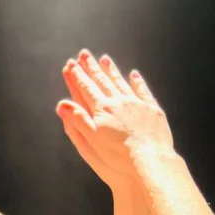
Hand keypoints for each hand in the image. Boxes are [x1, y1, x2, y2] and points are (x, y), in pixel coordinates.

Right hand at [57, 51, 173, 188]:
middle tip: (84, 54)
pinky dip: (137, 82)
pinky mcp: (152, 110)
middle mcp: (118, 102)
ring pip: (121, 82)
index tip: (71, 65)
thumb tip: (62, 104)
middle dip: (92, 67)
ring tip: (105, 59)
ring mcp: (137, 104)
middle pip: (102, 81)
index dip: (77, 76)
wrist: (150, 159)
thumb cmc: (119, 156)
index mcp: (102, 109)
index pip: (86, 89)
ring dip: (111, 70)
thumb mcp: (92, 141)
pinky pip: (143, 91)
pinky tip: (134, 74)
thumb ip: (78, 120)